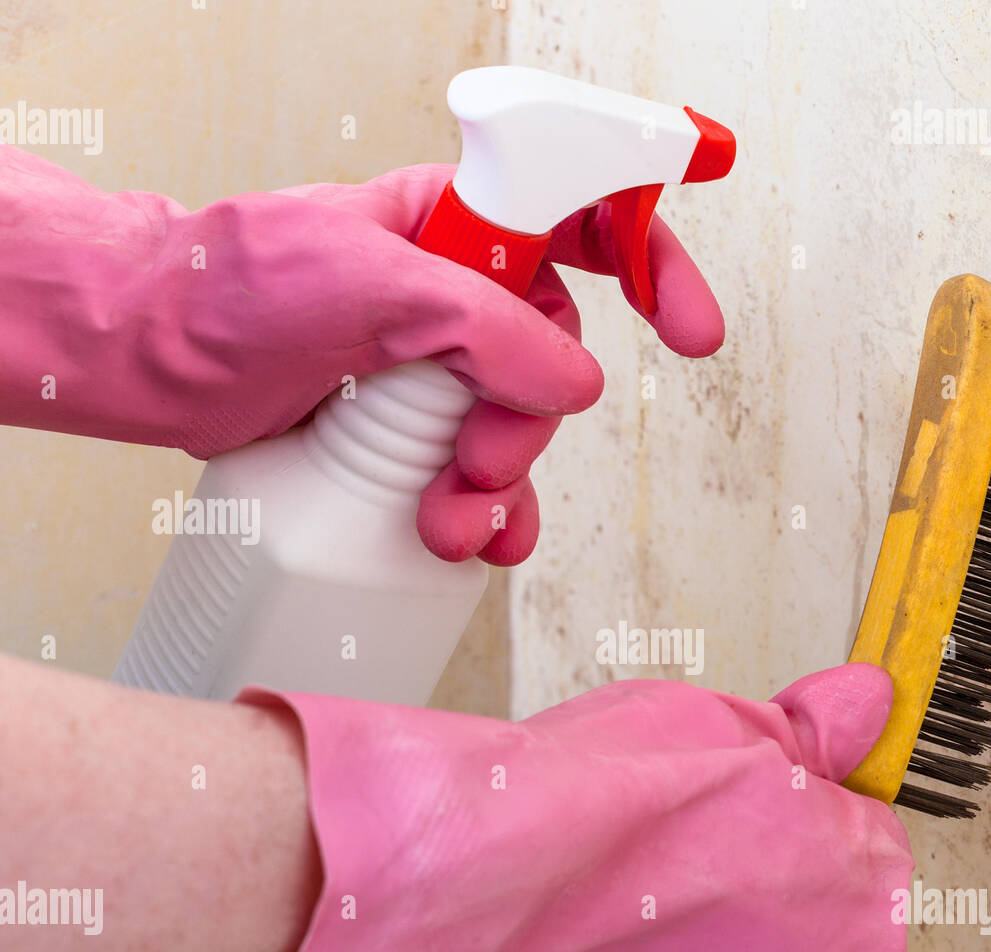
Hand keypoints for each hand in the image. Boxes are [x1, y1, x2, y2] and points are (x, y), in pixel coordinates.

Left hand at [0, 151, 721, 564]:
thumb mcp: (368, 285)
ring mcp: (429, 365)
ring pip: (516, 429)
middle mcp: (453, 292)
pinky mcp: (401, 428)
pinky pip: (475, 473)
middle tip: (474, 462)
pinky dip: (482, 513)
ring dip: (501, 487)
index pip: (586, 217)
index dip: (655, 264)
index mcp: (456, 224)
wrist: (143, 358)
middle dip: (525, 426)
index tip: (690, 330)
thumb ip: (485, 326)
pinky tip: (468, 539)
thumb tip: (572, 379)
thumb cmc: (223, 291)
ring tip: (453, 522)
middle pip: (553, 359)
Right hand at [238, 664, 911, 951]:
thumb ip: (817, 733)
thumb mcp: (732, 724)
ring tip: (671, 942)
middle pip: (836, 925)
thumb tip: (868, 705)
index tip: (737, 833)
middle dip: (781, 902)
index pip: (856, 847)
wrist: (520, 867)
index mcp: (869, 861)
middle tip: (696, 886)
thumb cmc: (612, 793)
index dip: (790, 832)